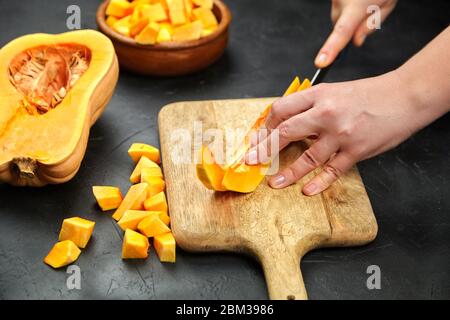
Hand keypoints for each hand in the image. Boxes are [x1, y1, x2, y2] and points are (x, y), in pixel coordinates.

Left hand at [245, 71, 422, 195]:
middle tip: (251, 161)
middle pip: (286, 132)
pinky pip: (332, 171)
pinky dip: (319, 183)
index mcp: (319, 95)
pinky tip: (306, 190)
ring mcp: (342, 134)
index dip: (266, 125)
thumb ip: (310, 106)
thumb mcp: (334, 91)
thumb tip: (285, 124)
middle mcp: (327, 113)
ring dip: (288, 173)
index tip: (258, 138)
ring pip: (307, 157)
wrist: (404, 96)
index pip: (281, 109)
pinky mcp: (357, 151)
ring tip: (274, 183)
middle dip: (264, 149)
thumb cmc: (368, 94)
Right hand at [315, 0, 396, 67]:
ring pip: (338, 15)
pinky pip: (337, 5)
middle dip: (352, 24)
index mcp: (357, 5)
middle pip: (340, 25)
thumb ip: (370, 26)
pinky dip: (347, 4)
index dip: (331, 49)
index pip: (342, 32)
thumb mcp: (387, 4)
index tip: (321, 62)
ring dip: (349, 12)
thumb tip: (356, 41)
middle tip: (370, 9)